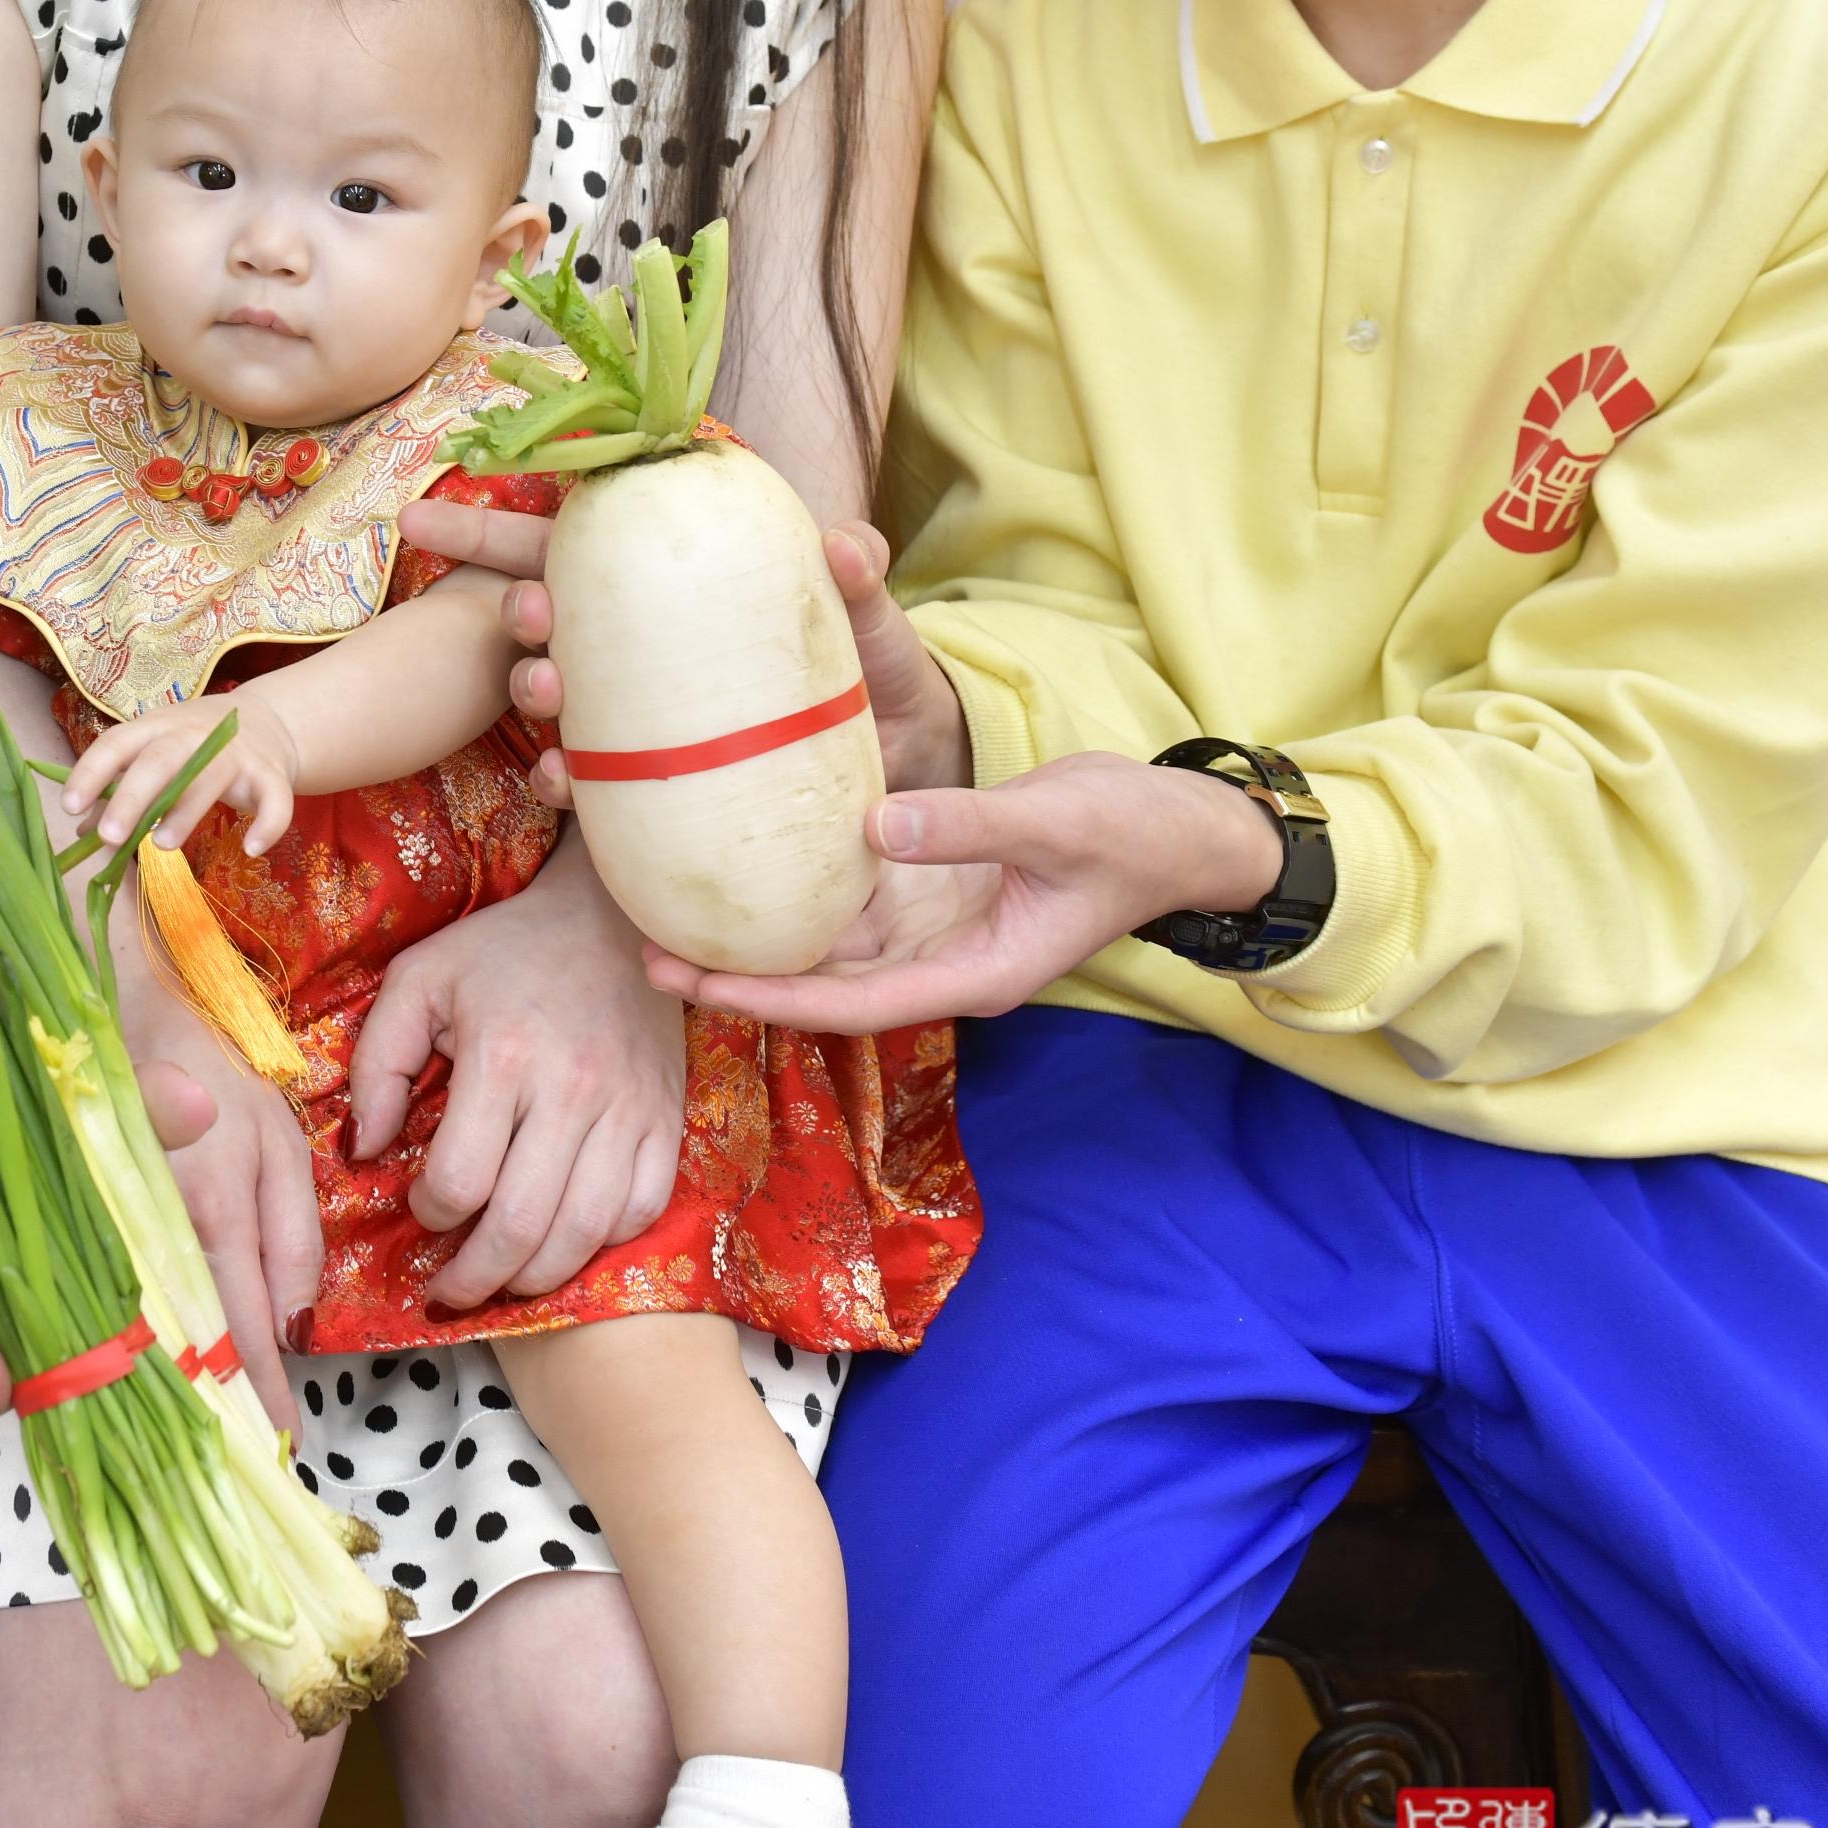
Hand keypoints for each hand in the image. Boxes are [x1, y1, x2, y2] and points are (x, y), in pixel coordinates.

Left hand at [64, 696, 301, 855]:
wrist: (267, 723)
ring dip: (185, 813)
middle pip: (159, 762)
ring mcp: (234, 754)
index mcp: (155, 728)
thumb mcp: (153, 757)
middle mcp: (193, 735)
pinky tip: (251, 849)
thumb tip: (80, 832)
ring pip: (209, 779)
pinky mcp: (271, 775)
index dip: (90, 772)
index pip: (117, 743)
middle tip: (109, 837)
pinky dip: (267, 824)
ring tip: (160, 846)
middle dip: (131, 798)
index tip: (67, 806)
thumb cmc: (194, 747)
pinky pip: (275, 800)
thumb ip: (119, 790)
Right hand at [115, 924, 320, 1421]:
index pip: (241, 1332)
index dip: (260, 1395)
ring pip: (129, 1338)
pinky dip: (107, 1351)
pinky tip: (122, 1385)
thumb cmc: (213, 1066)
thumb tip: (299, 1329)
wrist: (120, 1000)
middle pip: (182, 1353)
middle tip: (238, 1464)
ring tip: (186, 1447)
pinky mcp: (62, 1223)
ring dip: (157, 1397)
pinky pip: (85, 1306)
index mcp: (214, 1213)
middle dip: (211, 1415)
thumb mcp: (279, 1140)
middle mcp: (152, 1233)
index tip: (280, 1446)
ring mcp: (99, 1230)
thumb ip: (292, 1235)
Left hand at [343, 835, 684, 1310]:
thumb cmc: (503, 949)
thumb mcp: (418, 980)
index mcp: (502, 1056)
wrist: (609, 915)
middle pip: (523, 1226)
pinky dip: (602, 1242)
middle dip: (476, 1278)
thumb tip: (366, 1151)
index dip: (430, 1214)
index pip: (461, 1181)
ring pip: (586, 1232)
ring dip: (536, 1278)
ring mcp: (629, 1109)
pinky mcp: (666, 1118)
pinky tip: (565, 1238)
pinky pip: (642, 1209)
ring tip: (502, 1282)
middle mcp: (572, 1091)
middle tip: (449, 1290)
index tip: (420, 1207)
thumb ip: (377, 1065)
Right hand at [393, 503, 970, 796]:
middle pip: (544, 613)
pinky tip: (561, 781)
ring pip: (557, 695)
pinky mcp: (652, 784)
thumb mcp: (876, 622)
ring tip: (546, 689)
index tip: (418, 515)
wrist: (902, 766)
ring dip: (534, 689)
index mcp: (671, 583)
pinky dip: (565, 781)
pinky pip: (591, 782)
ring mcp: (640, 715)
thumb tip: (847, 543)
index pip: (572, 538)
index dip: (490, 529)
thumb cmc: (878, 670)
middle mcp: (640, 646)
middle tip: (526, 611)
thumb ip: (860, 581)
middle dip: (506, 606)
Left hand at [641, 751, 1289, 1033]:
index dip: (767, 999)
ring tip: (669, 911)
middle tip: (643, 951)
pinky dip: (797, 884)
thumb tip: (875, 828)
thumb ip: (970, 828)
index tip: (691, 985)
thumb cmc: (1134, 832)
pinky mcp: (932, 880)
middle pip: (821, 983)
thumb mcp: (1058, 823)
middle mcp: (939, 957)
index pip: (848, 1004)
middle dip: (737, 976)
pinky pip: (851, 893)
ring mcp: (934, 923)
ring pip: (829, 942)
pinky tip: (741, 856)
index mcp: (970, 971)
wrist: (1183, 826)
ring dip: (757, 934)